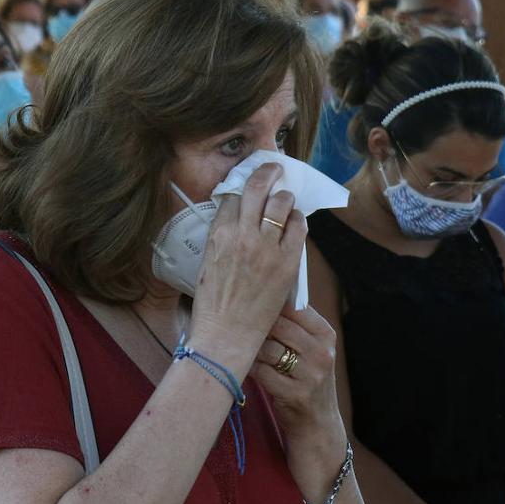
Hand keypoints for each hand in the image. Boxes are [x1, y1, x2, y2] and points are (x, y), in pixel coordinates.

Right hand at [188, 164, 305, 375]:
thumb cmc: (212, 305)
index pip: (233, 194)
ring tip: (286, 199)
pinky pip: (298, 227)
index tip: (250, 183)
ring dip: (285, 197)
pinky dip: (298, 220)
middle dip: (267, 172)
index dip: (243, 186)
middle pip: (257, 187)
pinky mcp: (286, 261)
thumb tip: (235, 220)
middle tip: (273, 168)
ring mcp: (265, 246)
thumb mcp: (206, 263)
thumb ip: (220, 238)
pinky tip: (296, 221)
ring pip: (281, 202)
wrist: (225, 335)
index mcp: (218, 233)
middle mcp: (241, 234)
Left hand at [250, 306, 339, 437]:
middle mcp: (321, 352)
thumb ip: (294, 326)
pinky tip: (244, 368)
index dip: (268, 304)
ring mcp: (311, 375)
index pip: (294, 307)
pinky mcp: (295, 394)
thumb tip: (260, 296)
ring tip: (239, 348)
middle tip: (236, 325)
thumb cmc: (306, 379)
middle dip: (255, 325)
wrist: (318, 425)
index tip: (249, 303)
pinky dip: (250, 368)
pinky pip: (262, 372)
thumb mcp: (311, 350)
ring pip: (268, 348)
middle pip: (278, 325)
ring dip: (250, 348)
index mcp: (325, 334)